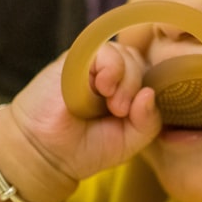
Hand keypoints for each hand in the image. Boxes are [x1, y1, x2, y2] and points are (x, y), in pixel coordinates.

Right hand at [8, 44, 161, 184]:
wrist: (45, 152)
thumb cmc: (87, 148)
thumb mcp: (130, 142)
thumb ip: (148, 121)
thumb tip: (150, 93)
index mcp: (129, 91)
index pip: (156, 77)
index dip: (155, 92)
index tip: (138, 116)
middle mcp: (115, 74)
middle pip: (143, 63)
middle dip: (138, 88)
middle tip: (121, 112)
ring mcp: (95, 65)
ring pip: (128, 55)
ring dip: (127, 80)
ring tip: (112, 105)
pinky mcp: (77, 58)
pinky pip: (105, 50)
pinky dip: (111, 68)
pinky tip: (102, 88)